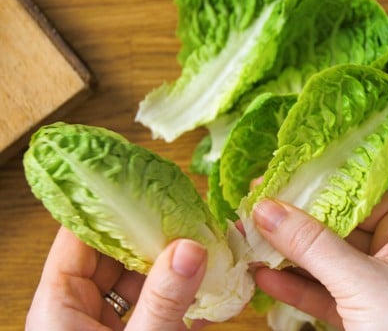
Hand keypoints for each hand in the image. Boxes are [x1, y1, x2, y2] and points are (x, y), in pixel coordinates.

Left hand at [26, 226, 208, 330]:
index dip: (112, 208)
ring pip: (141, 282)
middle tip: (192, 219)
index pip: (79, 236)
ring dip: (176, 270)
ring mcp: (105, 327)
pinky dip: (184, 302)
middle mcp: (79, 311)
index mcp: (58, 305)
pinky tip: (214, 290)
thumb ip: (161, 301)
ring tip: (210, 251)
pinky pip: (157, 310)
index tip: (146, 186)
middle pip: (116, 256)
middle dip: (156, 238)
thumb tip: (191, 248)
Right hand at [252, 193, 387, 330]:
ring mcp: (384, 285)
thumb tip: (267, 209)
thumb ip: (313, 245)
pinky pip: (328, 293)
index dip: (311, 191)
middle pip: (338, 228)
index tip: (269, 184)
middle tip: (249, 215)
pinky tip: (265, 278)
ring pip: (329, 263)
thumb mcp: (363, 284)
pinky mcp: (368, 314)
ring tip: (248, 244)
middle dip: (292, 227)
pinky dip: (298, 288)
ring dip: (288, 258)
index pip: (357, 197)